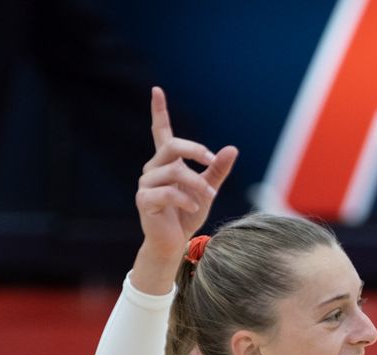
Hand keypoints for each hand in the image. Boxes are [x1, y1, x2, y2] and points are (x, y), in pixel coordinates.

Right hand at [136, 87, 237, 265]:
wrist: (174, 243)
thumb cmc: (188, 214)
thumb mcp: (208, 189)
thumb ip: (217, 170)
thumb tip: (232, 148)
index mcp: (166, 162)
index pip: (160, 131)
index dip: (159, 111)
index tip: (157, 90)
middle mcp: (153, 168)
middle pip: (171, 145)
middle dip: (195, 150)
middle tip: (211, 160)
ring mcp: (146, 184)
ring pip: (174, 171)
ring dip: (196, 183)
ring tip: (208, 195)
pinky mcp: (144, 201)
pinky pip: (167, 192)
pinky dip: (185, 199)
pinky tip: (194, 206)